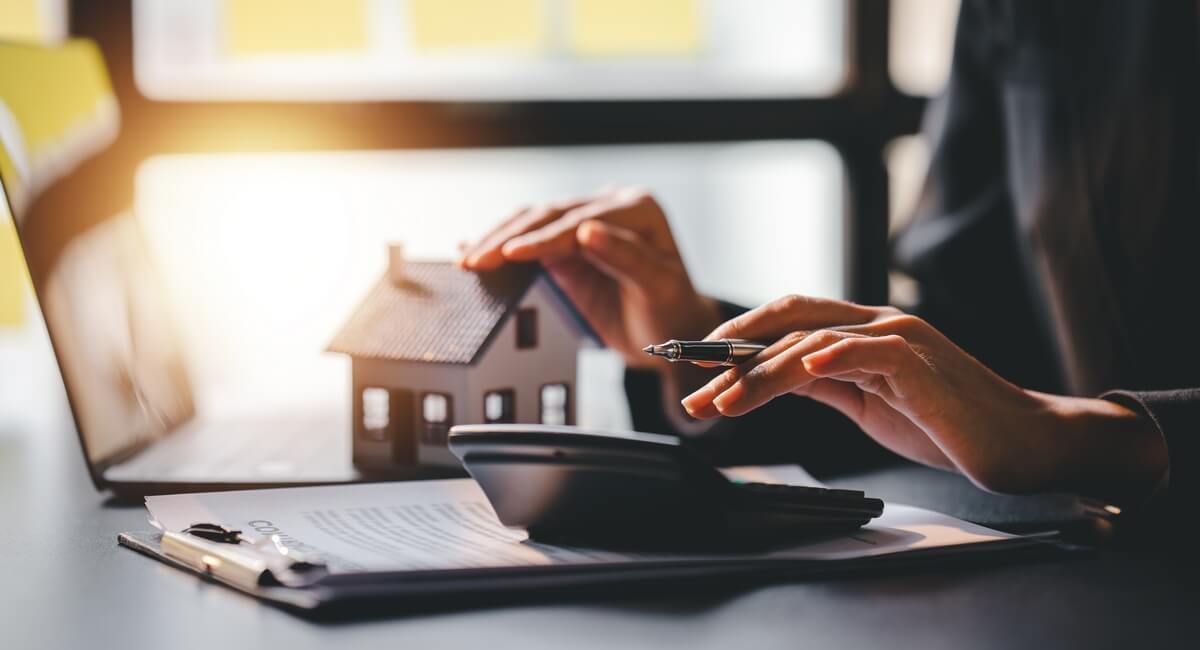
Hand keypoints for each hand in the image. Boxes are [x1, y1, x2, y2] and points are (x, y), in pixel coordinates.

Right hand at [459, 187, 721, 369]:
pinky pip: (528, 239)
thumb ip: (627, 257)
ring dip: (497, 240)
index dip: (543, 237)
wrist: (670, 330)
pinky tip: (469, 247)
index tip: (511, 253)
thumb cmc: (672, 310)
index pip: (581, 220)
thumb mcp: (659, 287)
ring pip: (532, 223)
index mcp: (639, 208)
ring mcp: (584, 222)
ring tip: (467, 260)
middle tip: (476, 260)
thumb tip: (587, 230)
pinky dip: (501, 246)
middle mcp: (610, 206)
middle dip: (508, 238)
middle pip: (550, 215)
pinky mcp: (566, 244)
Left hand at [680, 295, 1167, 503]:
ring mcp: (899, 338)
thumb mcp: (868, 402)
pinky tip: (801, 366)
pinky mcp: (922, 362)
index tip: (694, 367)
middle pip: (787, 324)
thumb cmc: (947, 424)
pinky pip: (868, 350)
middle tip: (692, 391)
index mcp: (861, 331)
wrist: (1021, 443)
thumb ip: (825, 383)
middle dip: (731, 357)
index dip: (736, 339)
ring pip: (814, 339)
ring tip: (723, 399)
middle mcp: (875, 324)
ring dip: (761, 371)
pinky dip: (833, 354)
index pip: (785, 321)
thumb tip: (774, 377)